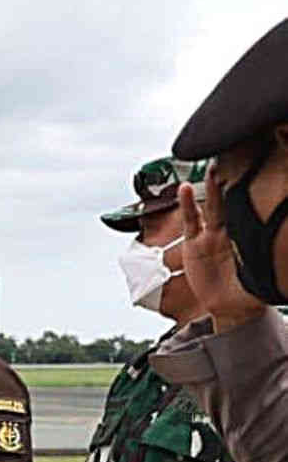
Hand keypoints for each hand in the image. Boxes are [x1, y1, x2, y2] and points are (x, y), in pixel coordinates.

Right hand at [177, 177, 266, 330]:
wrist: (232, 307)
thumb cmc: (253, 289)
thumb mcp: (267, 272)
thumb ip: (269, 256)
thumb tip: (280, 241)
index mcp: (252, 234)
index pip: (256, 204)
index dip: (257, 187)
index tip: (262, 166)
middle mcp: (233, 230)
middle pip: (235, 199)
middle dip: (236, 178)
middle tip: (237, 155)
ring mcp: (213, 235)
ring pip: (215, 205)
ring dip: (213, 186)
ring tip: (213, 167)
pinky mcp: (195, 244)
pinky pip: (191, 221)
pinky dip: (187, 205)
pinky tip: (183, 190)